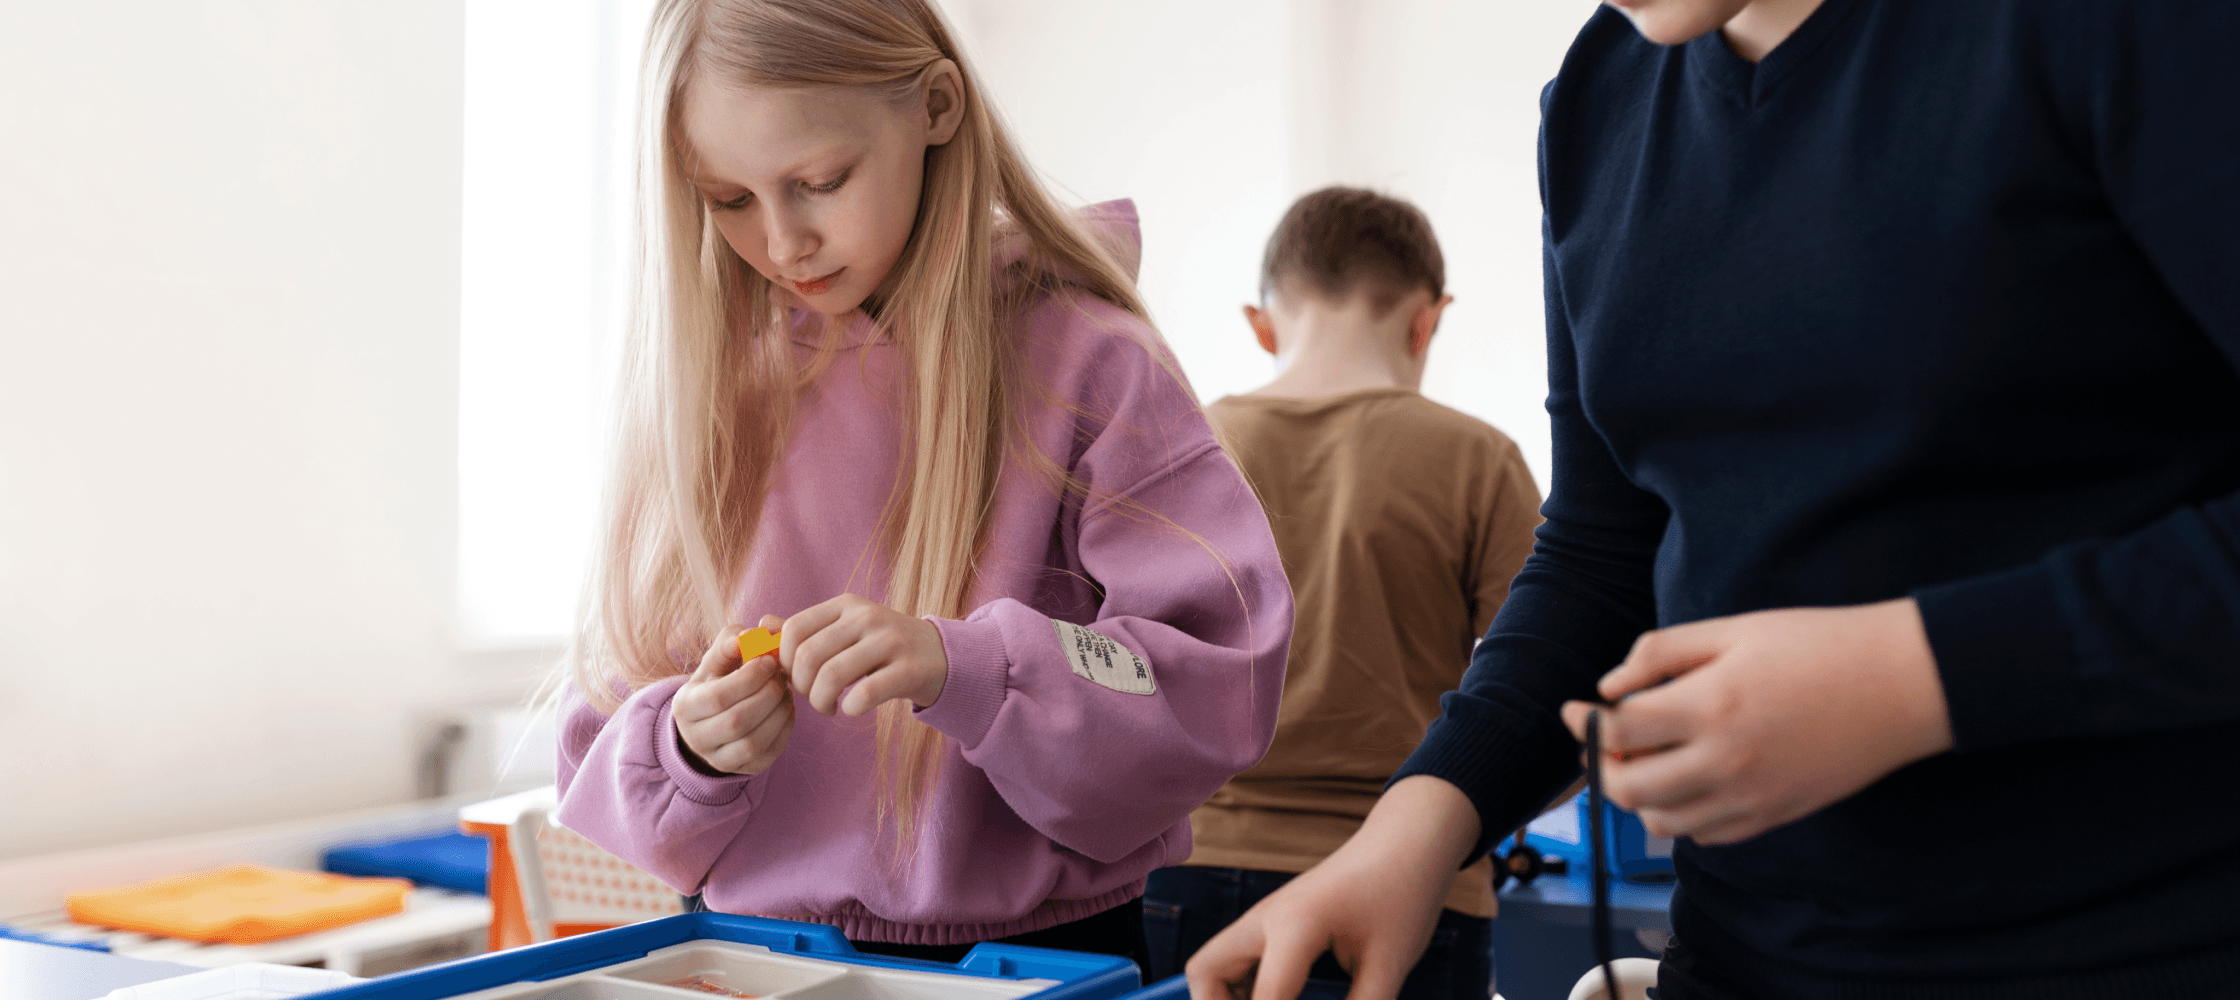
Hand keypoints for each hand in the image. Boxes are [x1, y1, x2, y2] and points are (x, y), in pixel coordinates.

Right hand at [674, 619, 795, 775]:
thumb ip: (729, 643)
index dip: (749, 677)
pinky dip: (785, 729)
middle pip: (737, 721)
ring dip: (778, 712)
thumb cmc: (718, 683)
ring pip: (754, 742)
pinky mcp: (744, 769)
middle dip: (767, 695)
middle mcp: (697, 738)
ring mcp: (719, 759)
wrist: (712, 722)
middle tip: (781, 676)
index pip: (718, 696)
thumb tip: (748, 635)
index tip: (769, 661)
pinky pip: (769, 754)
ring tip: (784, 691)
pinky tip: (786, 708)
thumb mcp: (716, 661)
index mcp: (685, 707)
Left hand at [780, 594, 948, 715]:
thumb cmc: (882, 647)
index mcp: (846, 606)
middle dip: (803, 687)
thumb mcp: (845, 630)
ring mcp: (890, 641)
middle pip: (809, 656)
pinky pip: (865, 693)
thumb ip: (805, 629)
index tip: (796, 679)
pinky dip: (851, 708)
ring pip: (833, 676)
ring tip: (829, 708)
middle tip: (814, 699)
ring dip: (822, 702)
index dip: (786, 662)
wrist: (940, 656)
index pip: (794, 630)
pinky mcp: (908, 669)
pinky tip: (853, 709)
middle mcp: (866, 617)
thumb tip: (762, 624)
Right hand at [1187, 776, 1478, 999]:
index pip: (1267, 999)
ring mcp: (1266, 916)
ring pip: (1215, 965)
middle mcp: (1267, 916)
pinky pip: (1240, 961)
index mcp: (1295, 924)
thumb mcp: (1390, 965)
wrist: (1407, 844)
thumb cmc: (1402, 897)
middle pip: (1205, 971)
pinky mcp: (1275, 921)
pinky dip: (1248, 989)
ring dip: (1229, 998)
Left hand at [1559, 598, 1953, 844]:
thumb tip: (1609, 688)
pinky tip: (1688, 781)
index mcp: (1709, 707)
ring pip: (1660, 821)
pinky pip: (1704, 835)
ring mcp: (1750, 797)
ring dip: (1636, 795)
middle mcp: (1724, 762)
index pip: (1616, 730)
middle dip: (1601, 765)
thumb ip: (1661, 655)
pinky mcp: (1774, 816)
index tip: (1576, 709)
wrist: (1900, 684)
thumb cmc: (1817, 645)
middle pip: (1626, 787)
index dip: (1583, 721)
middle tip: (1603, 741)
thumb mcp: (1731, 629)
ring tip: (1644, 760)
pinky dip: (1681, 815)